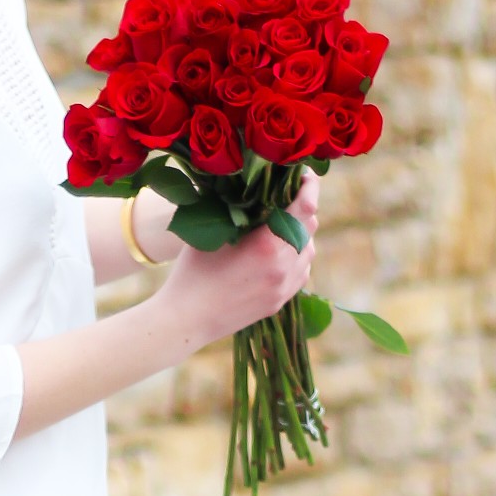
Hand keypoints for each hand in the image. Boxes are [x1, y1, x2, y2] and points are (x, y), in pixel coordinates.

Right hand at [154, 173, 319, 354]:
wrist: (186, 320)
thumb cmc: (192, 272)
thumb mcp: (212, 232)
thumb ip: (238, 210)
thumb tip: (252, 184)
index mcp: (267, 245)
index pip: (305, 207)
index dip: (309, 186)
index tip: (304, 175)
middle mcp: (282, 266)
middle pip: (309, 227)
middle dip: (302, 208)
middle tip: (286, 196)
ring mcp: (283, 287)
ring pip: (309, 250)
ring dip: (300, 234)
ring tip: (280, 226)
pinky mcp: (280, 301)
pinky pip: (301, 272)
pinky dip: (296, 257)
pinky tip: (278, 254)